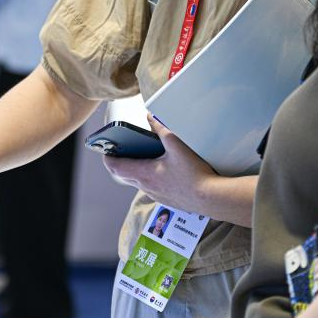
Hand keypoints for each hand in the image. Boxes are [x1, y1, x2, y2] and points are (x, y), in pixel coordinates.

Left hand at [102, 114, 217, 211]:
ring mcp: (157, 195)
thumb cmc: (194, 173)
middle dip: (119, 162)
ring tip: (141, 156)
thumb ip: (161, 128)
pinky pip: (152, 188)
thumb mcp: (176, 144)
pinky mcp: (168, 201)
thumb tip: (150, 116)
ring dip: (135, 170)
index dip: (107, 156)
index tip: (105, 148)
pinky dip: (149, 178)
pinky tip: (162, 170)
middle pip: (124, 175)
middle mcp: (146, 187)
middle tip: (121, 149)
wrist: (212, 199)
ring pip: (138, 182)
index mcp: (143, 173)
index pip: (115, 166)